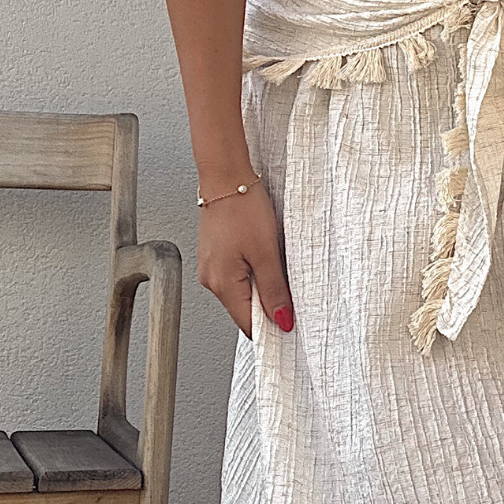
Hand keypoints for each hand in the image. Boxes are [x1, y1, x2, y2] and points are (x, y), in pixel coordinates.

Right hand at [196, 180, 293, 337]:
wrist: (226, 177)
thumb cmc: (243, 208)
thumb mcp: (266, 253)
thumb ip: (274, 290)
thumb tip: (282, 321)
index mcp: (222, 284)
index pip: (248, 325)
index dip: (272, 327)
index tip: (292, 323)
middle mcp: (211, 280)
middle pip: (245, 310)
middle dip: (268, 305)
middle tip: (288, 288)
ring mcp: (211, 267)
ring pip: (242, 291)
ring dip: (262, 286)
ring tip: (274, 264)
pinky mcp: (215, 255)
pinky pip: (237, 275)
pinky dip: (253, 272)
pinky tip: (263, 256)